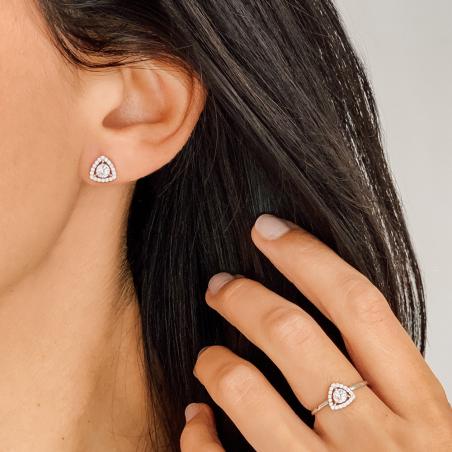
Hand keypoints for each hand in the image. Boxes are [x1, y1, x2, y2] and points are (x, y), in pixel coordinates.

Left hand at [180, 214, 451, 450]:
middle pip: (295, 336)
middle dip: (245, 298)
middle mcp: (379, 442)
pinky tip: (197, 421)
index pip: (358, 304)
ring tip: (206, 353)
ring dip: (217, 362)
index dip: (308, 257)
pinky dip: (199, 434)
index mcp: (422, 410)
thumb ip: (381, 376)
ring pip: (250, 394)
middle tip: (219, 284)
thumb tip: (314, 312)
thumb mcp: (422, 429)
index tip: (268, 229)